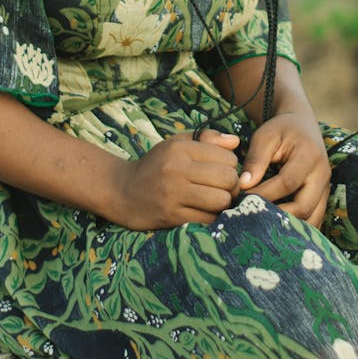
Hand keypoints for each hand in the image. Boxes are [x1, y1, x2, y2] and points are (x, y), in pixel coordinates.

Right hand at [115, 130, 240, 229]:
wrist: (122, 191)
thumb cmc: (155, 165)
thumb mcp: (176, 144)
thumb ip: (207, 139)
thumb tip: (236, 142)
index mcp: (180, 149)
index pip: (226, 156)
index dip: (230, 165)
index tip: (221, 170)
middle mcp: (177, 169)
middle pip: (227, 179)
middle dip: (232, 185)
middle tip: (223, 188)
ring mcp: (174, 195)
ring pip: (221, 201)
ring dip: (224, 203)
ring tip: (216, 200)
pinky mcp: (172, 217)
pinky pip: (207, 219)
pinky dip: (212, 217)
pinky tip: (205, 211)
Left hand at [239, 113, 330, 228]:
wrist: (302, 125)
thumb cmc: (280, 130)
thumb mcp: (265, 136)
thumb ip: (255, 159)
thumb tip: (243, 185)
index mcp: (309, 155)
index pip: (287, 182)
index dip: (265, 194)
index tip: (242, 200)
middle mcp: (322, 175)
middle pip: (303, 207)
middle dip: (277, 217)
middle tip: (252, 219)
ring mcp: (325, 189)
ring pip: (311, 219)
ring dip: (287, 227)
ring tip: (261, 228)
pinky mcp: (322, 199)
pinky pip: (313, 221)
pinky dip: (296, 228)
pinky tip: (275, 229)